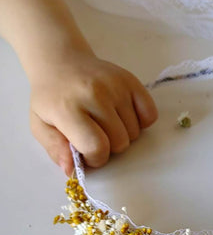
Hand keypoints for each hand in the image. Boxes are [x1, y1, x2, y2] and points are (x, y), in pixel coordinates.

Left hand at [28, 49, 156, 173]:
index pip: (97, 147)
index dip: (95, 158)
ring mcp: (115, 86)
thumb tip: (72, 171)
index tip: (88, 152)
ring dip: (123, 134)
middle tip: (96, 133)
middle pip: (119, 142)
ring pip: (135, 132)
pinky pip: (150, 116)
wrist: (61, 63)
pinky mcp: (132, 82)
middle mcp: (94, 94)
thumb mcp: (41, 126)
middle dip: (109, 146)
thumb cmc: (52, 100)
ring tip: (107, 121)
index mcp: (67, 108)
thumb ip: (55, 149)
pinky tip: (124, 115)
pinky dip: (141, 122)